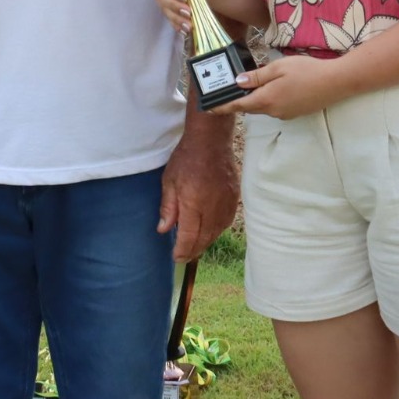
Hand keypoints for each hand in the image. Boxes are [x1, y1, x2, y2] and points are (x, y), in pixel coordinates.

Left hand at [157, 129, 238, 261]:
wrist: (211, 140)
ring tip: (195, 247)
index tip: (176, 258)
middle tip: (184, 257)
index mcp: (194, 203)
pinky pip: (226, 221)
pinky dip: (217, 230)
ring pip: (217, 232)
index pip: (189, 236)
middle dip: (193, 250)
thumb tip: (164, 229)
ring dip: (206, 242)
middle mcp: (212, 207)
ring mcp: (226, 203)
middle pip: (204, 238)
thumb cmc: (186, 158)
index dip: (182, 250)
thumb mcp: (169, 181)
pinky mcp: (235, 198)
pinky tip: (210, 232)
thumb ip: (168, 207)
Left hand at [210, 53, 344, 119]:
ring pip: (263, 107)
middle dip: (238, 101)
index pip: (238, 106)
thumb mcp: (278, 68)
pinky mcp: (294, 113)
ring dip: (255, 99)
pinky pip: (274, 107)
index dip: (222, 107)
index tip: (209, 109)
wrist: (335, 82)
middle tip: (227, 92)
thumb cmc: (306, 71)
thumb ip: (257, 76)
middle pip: (250, 107)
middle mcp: (273, 111)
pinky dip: (268, 99)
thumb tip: (238, 83)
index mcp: (266, 100)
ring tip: (250, 85)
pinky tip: (273, 88)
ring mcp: (285, 114)